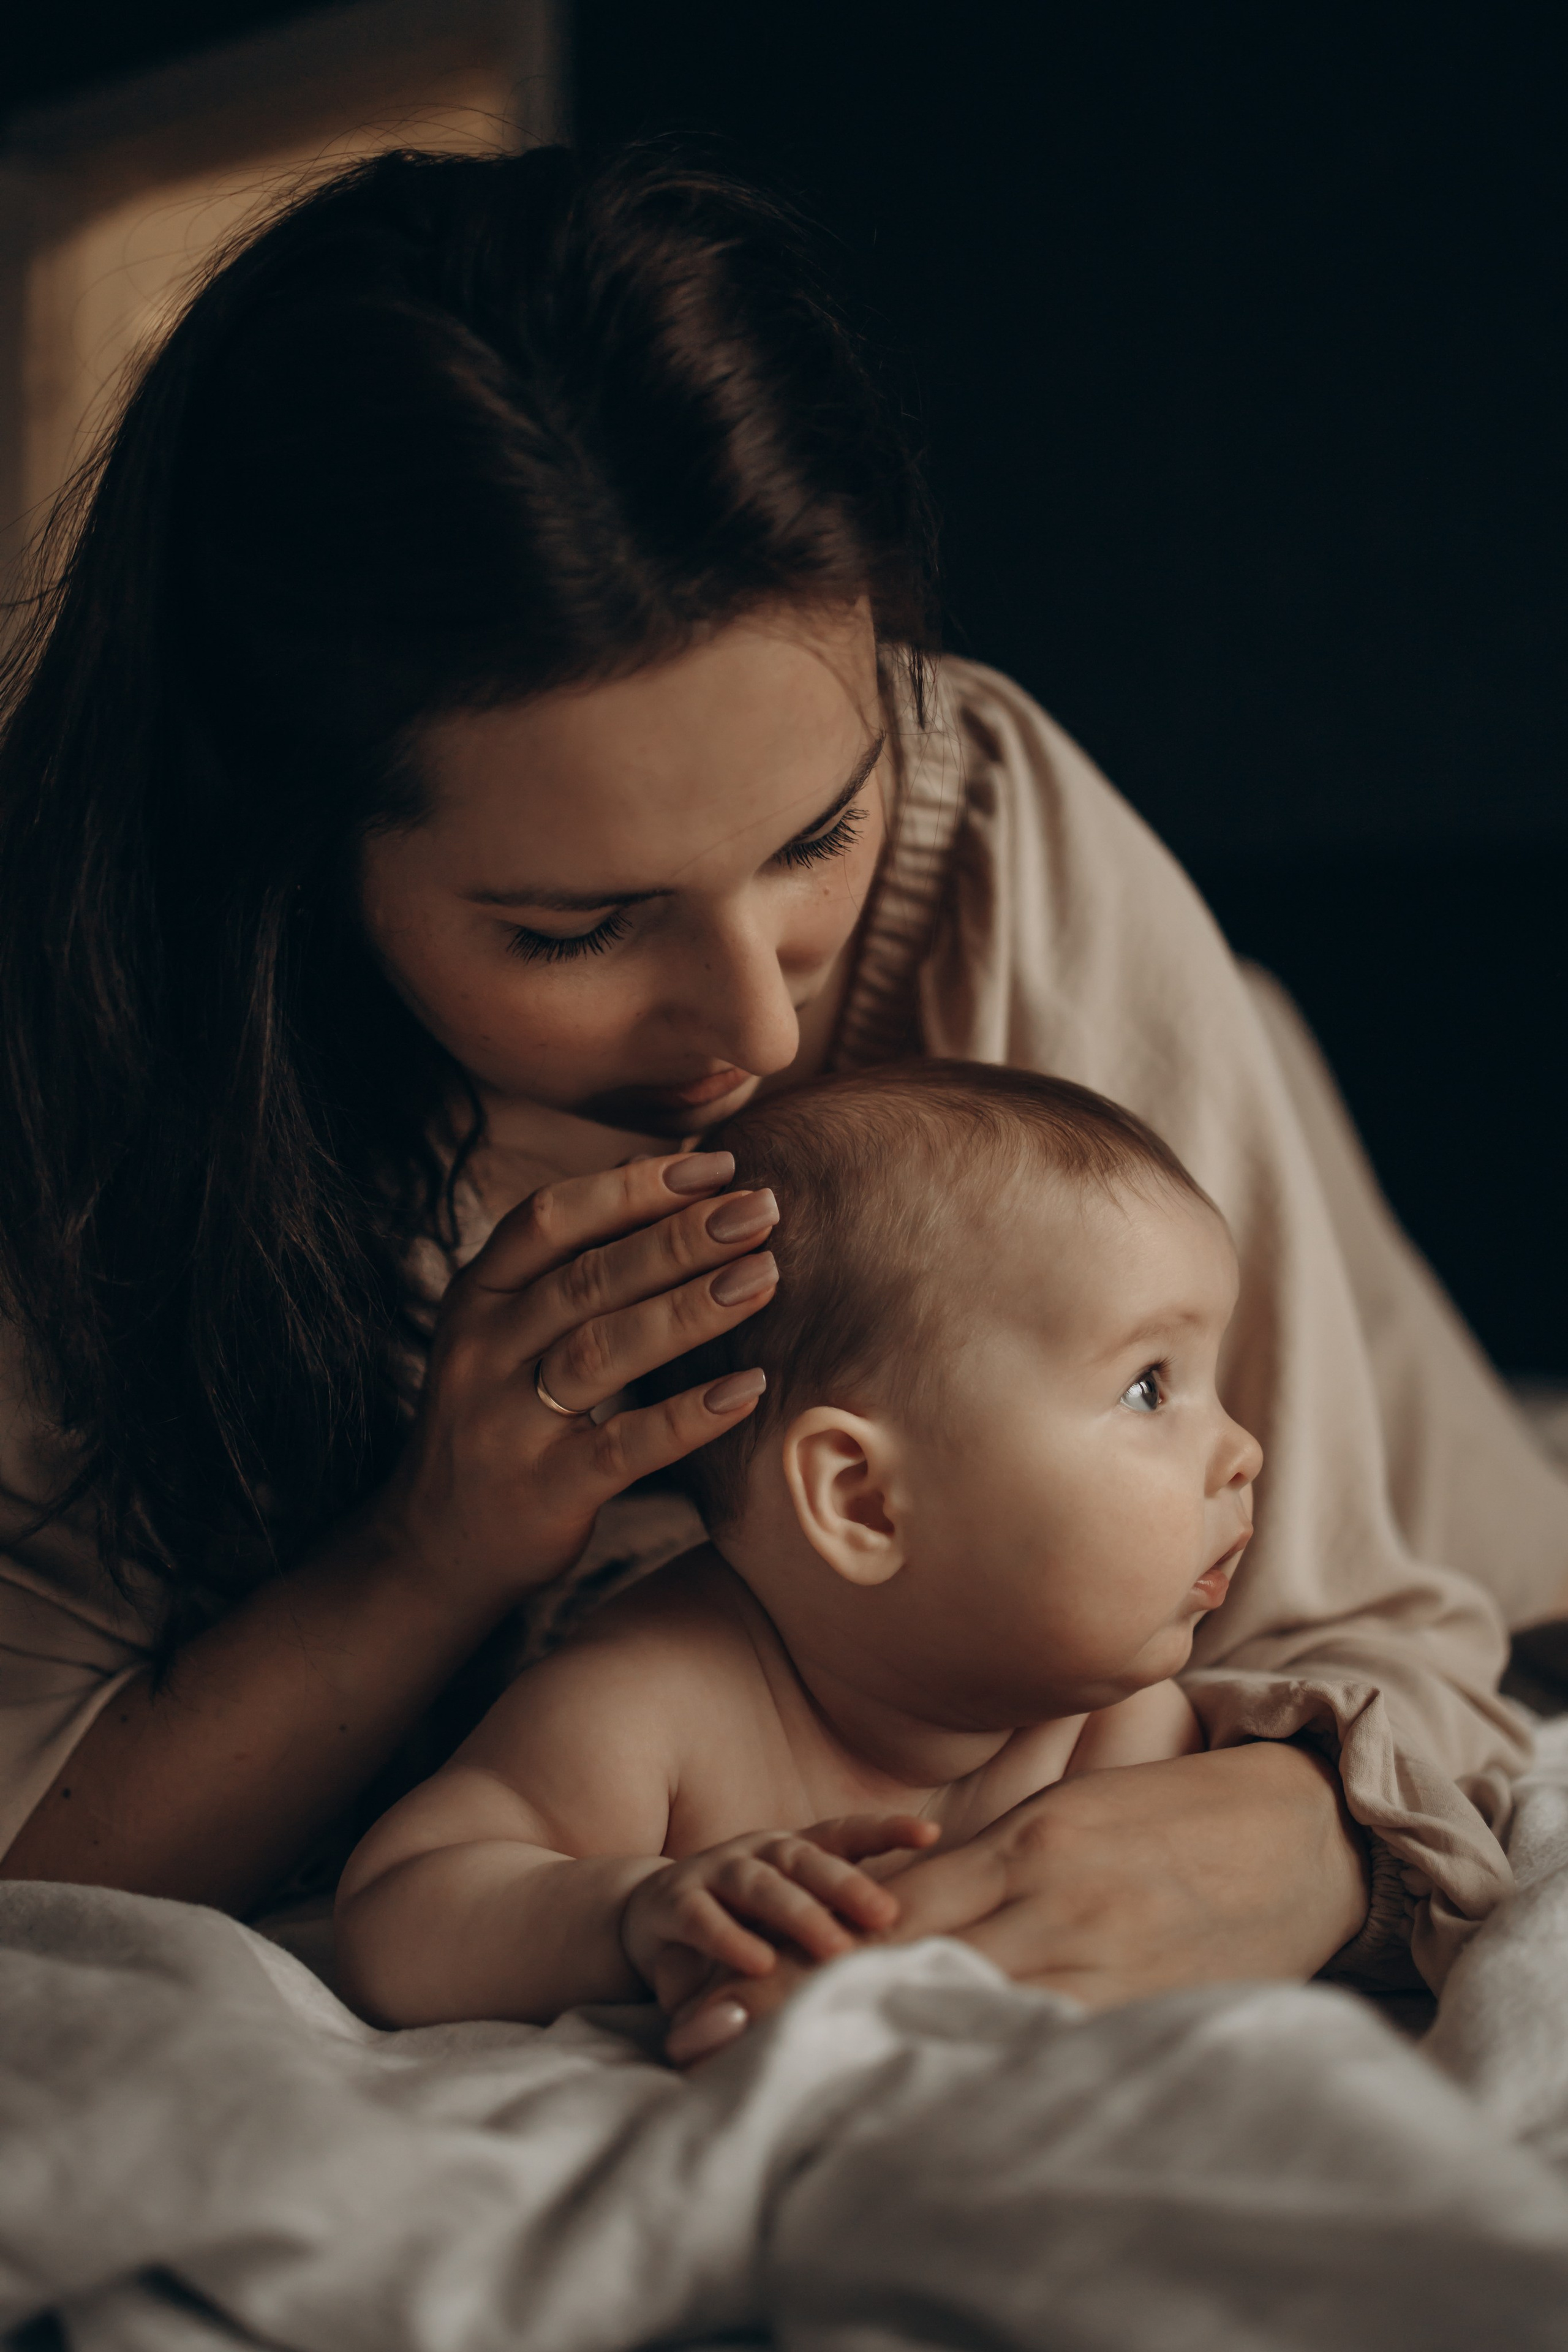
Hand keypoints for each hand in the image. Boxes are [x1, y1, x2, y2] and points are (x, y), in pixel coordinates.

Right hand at [377, 1151, 779, 1606]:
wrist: (437, 1543)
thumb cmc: (499, 1412)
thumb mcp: (508, 1324)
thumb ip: (567, 1254)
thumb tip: (643, 1164)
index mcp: (478, 1296)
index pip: (550, 1219)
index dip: (633, 1187)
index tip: (717, 1166)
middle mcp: (482, 1351)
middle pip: (587, 1278)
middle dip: (679, 1238)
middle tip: (761, 1210)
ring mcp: (507, 1423)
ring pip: (603, 1352)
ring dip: (690, 1310)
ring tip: (766, 1278)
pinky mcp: (544, 1491)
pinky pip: (624, 1447)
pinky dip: (688, 1416)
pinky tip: (748, 1389)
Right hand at [621, 1815, 938, 2012]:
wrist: (648, 1913)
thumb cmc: (739, 1917)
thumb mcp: (788, 1914)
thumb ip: (834, 1920)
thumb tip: (912, 1945)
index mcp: (790, 1850)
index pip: (843, 1833)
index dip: (885, 1829)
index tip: (931, 1832)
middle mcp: (756, 1853)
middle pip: (806, 1861)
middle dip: (848, 1886)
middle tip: (889, 1917)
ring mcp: (713, 1873)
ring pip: (760, 1887)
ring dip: (799, 1916)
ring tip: (835, 1948)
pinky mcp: (673, 1904)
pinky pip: (703, 1919)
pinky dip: (730, 1940)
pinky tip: (759, 1961)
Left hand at [665, 1743, 1368, 2063]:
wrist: (1310, 1832)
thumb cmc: (1174, 1815)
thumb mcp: (1065, 1813)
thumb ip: (976, 1859)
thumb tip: (879, 1908)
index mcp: (1028, 1847)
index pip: (888, 1909)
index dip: (799, 1953)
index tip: (719, 1991)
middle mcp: (1051, 1909)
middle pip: (903, 1969)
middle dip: (803, 2009)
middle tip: (706, 2046)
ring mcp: (1098, 1970)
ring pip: (963, 2018)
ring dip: (873, 2052)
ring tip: (781, 2089)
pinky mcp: (1140, 2017)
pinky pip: (1040, 2051)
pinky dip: (977, 2075)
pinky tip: (921, 2111)